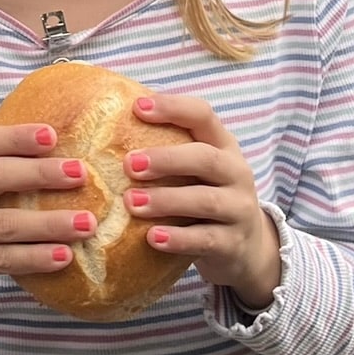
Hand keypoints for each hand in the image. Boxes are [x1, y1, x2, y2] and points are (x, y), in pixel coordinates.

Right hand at [0, 123, 91, 335]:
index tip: (53, 135)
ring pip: (5, 223)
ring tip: (87, 223)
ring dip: (50, 223)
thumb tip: (52, 149)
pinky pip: (3, 259)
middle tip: (81, 174)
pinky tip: (64, 256)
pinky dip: (37, 257)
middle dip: (41, 173)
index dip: (15, 137)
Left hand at [125, 92, 280, 309]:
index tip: (137, 108)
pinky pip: (206, 240)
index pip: (203, 115)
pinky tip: (152, 237)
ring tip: (131, 202)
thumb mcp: (195, 169)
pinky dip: (179, 239)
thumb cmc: (205, 195)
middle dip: (166, 159)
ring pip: (206, 201)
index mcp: (223, 145)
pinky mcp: (234, 244)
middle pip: (206, 158)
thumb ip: (165, 148)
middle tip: (128, 164)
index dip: (173, 108)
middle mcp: (236, 173)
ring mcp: (239, 210)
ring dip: (166, 200)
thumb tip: (106, 124)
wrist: (247, 247)